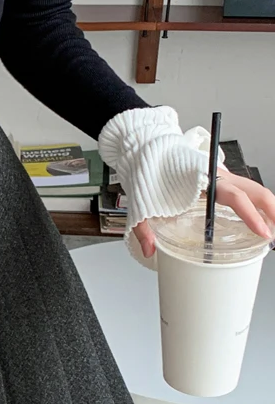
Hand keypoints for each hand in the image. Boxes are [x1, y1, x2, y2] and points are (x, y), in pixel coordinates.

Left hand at [134, 167, 274, 257]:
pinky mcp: (222, 180)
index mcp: (204, 180)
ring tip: (272, 230)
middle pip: (256, 192)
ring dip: (269, 208)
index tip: (263, 233)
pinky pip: (246, 190)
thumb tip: (149, 251)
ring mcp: (223, 177)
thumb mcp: (142, 204)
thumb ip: (144, 229)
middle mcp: (219, 176)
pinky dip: (258, 204)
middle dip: (272, 212)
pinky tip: (260, 219)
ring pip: (255, 190)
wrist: (145, 152)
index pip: (236, 197)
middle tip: (274, 236)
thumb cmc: (147, 174)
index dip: (252, 216)